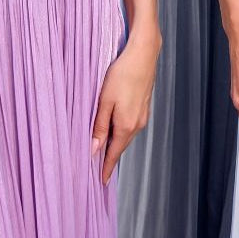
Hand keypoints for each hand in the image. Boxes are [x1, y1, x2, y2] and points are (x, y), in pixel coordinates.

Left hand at [92, 29, 160, 184]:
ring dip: (115, 144)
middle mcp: (137, 124)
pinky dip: (121, 132)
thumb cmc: (122, 74)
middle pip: (120, 146)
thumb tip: (93, 150)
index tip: (101, 182)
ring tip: (102, 150)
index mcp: (126, 125)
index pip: (114, 154)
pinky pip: (131, 126)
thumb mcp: (105, 100)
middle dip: (110, 158)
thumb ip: (99, 126)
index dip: (106, 168)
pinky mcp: (145, 106)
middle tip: (97, 170)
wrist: (143, 54)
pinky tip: (114, 128)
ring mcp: (143, 115)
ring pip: (126, 135)